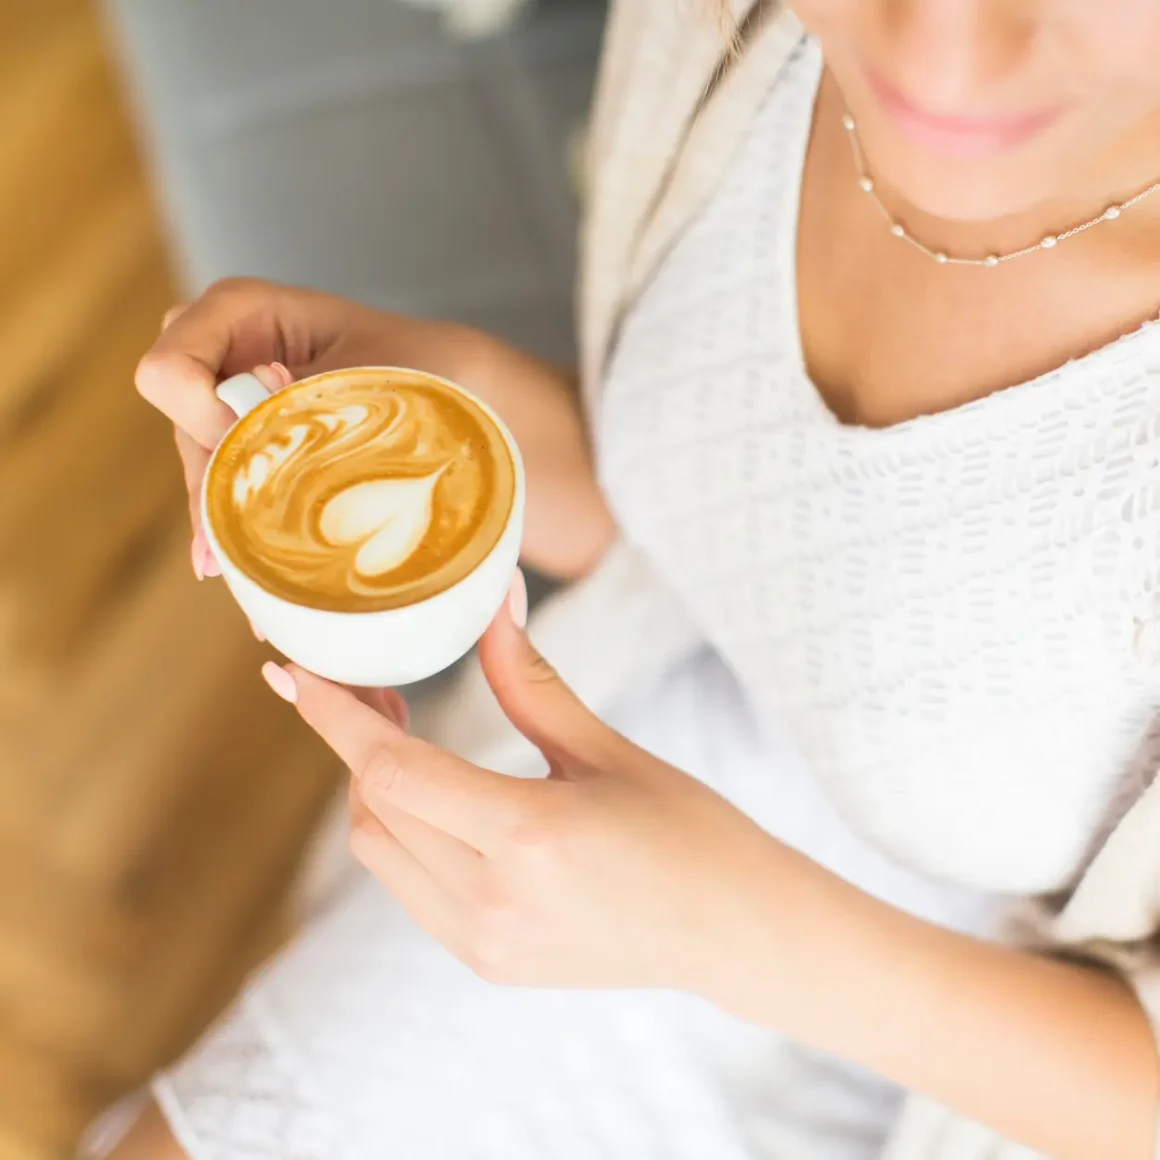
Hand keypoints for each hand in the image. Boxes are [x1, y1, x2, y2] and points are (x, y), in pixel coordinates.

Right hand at [136, 278, 613, 580]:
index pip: (174, 362)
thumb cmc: (451, 381)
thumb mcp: (378, 387)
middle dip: (208, 488)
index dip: (197, 414)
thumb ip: (303, 417)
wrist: (508, 421)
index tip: (251, 448)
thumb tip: (240, 490)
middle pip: (184, 428)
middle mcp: (244, 364)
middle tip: (232, 552)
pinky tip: (260, 601)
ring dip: (226, 533)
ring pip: (210, 475)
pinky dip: (249, 550)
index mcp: (256, 315)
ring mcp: (259, 418)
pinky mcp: (283, 467)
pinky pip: (241, 506)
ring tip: (251, 595)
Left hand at [260, 571, 784, 995]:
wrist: (732, 931)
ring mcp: (484, 943)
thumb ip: (528, 677)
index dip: (333, 715)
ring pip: (380, 853)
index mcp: (526, 837)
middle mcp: (491, 901)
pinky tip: (442, 801)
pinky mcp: (487, 963)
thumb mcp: (605, 748)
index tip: (290, 672)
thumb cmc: (688, 829)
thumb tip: (492, 595)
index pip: (391, 769)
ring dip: (378, 791)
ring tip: (410, 738)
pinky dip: (405, 835)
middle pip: (372, 810)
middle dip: (358, 744)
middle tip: (383, 689)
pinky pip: (410, 889)